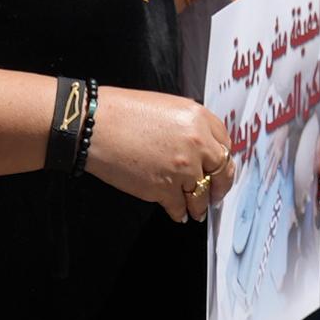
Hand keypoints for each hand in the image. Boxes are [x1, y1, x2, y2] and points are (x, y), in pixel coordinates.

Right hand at [84, 88, 237, 218]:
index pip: (225, 143)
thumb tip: (197, 146)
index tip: (220, 169)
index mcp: (198, 118)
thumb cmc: (121, 113)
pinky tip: (177, 213)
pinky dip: (179, 213)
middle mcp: (196, 143)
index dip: (222, 160)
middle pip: (221, 172)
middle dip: (220, 187)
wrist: (93, 126)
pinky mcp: (165, 189)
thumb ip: (188, 126)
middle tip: (216, 195)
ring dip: (198, 205)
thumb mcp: (166, 107)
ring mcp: (183, 169)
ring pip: (201, 195)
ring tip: (195, 209)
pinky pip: (180, 208)